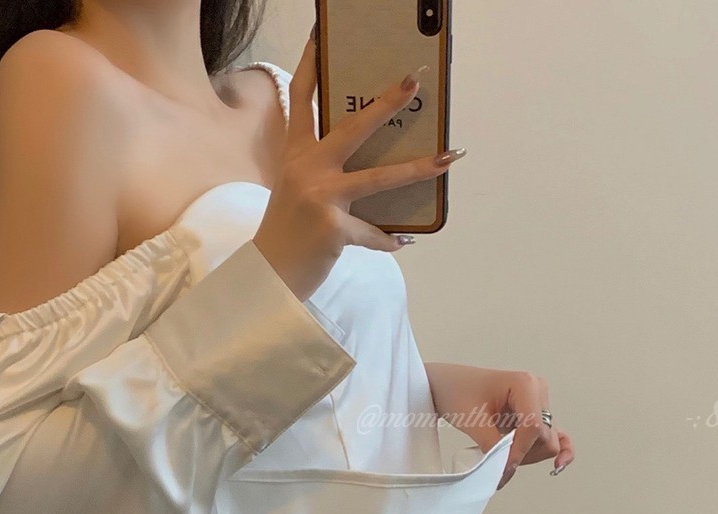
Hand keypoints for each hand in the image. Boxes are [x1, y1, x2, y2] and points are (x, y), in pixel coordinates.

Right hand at [252, 31, 464, 300]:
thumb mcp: (297, 190)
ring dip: (416, 169)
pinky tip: (402, 241)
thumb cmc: (288, 232)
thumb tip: (371, 161)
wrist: (270, 275)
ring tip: (447, 158)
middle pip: (352, 127)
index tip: (320, 34)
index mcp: (296, 154)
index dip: (309, 64)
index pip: (301, 98)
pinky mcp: (333, 228)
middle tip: (414, 82)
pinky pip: (376, 232)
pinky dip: (390, 240)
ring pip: (378, 178)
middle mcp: (307, 169)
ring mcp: (320, 197)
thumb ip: (323, 169)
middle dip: (386, 103)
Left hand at [424, 363, 573, 488]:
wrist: (446, 384)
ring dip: (526, 454)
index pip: (533, 427)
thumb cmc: (456, 392)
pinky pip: (554, 436)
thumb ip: (493, 447)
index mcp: (525, 384)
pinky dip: (558, 450)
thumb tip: (507, 471)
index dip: (519, 452)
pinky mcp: (535, 415)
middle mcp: (538, 391)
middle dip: (521, 453)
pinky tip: (558, 466)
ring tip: (498, 450)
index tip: (501, 468)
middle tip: (494, 458)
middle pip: (544, 437)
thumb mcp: (473, 421)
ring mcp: (539, 403)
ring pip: (546, 442)